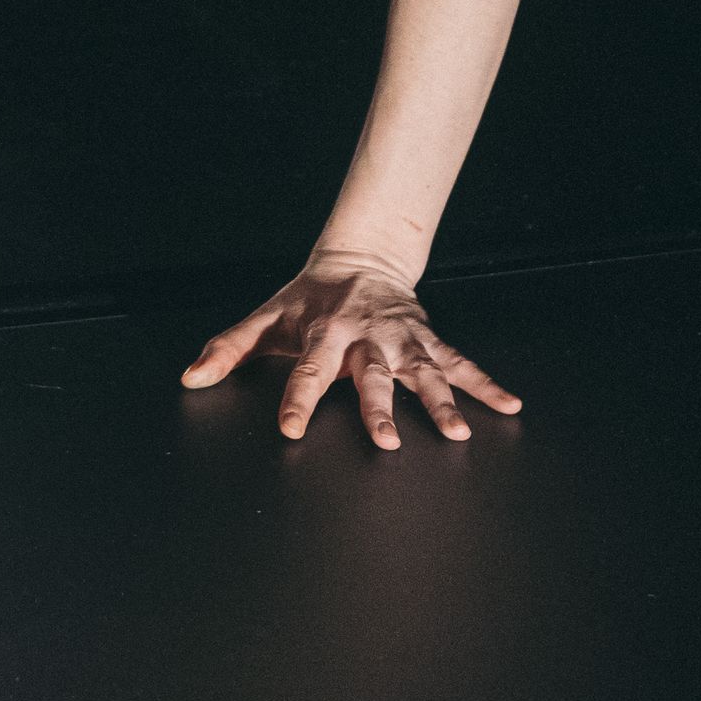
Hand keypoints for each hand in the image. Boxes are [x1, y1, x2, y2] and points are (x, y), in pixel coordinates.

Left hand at [181, 253, 522, 449]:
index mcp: (324, 332)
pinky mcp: (429, 340)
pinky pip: (461, 363)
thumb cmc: (308, 297)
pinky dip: (486, 384)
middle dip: (379, 407)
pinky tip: (510, 405)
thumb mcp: (266, 318)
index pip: (306, 370)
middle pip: (373, 375)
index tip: (292, 430)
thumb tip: (189, 378)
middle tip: (387, 442)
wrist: (359, 258)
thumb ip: (228, 348)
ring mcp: (403, 339)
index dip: (298, 399)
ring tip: (456, 432)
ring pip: (424, 372)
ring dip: (441, 401)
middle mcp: (366, 337)